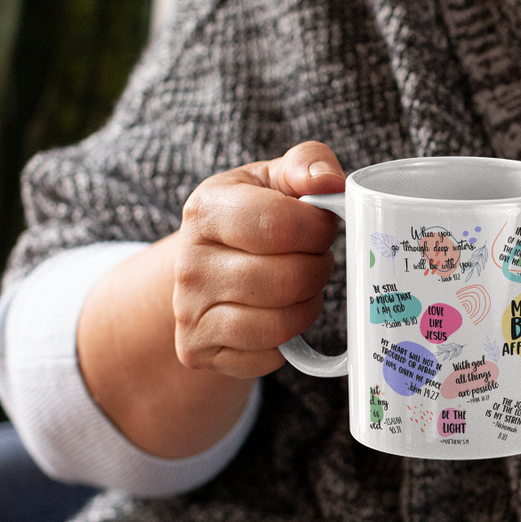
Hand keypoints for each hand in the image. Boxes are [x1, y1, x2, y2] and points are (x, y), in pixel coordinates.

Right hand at [173, 142, 344, 376]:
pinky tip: (278, 314)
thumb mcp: (274, 179)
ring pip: (280, 324)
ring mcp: (189, 312)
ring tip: (299, 285)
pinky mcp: (198, 351)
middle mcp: (189, 263)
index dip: (319, 229)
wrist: (204, 267)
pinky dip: (287, 340)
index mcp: (206, 209)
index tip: (323, 227)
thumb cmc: (253, 217)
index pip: (281, 225)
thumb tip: (331, 182)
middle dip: (318, 269)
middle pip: (288, 279)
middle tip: (314, 258)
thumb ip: (308, 164)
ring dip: (307, 306)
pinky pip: (268, 357)